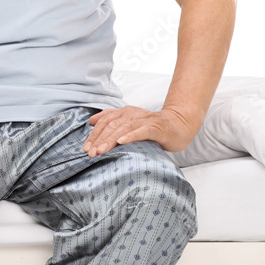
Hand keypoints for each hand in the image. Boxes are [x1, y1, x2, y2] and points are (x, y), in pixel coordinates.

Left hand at [83, 105, 198, 156]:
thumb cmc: (152, 128)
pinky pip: (141, 131)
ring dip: (110, 140)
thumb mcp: (130, 123)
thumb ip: (112, 121)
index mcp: (124, 112)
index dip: (94, 134)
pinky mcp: (155, 127)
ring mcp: (144, 120)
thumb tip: (91, 121)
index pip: (105, 121)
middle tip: (90, 152)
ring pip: (123, 128)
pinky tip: (121, 142)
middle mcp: (132, 114)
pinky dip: (130, 136)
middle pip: (111, 125)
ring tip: (100, 150)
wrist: (179, 125)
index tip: (85, 148)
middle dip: (99, 139)